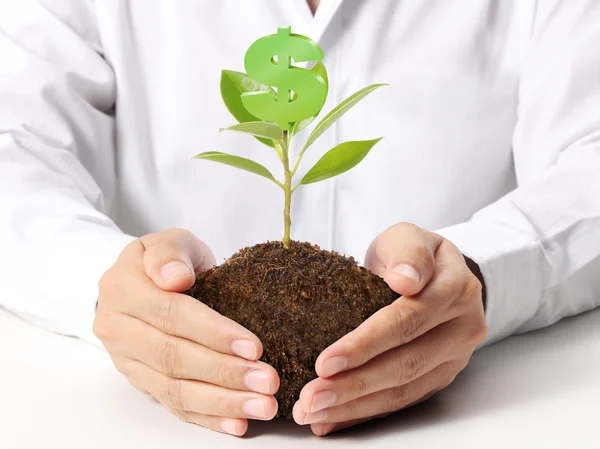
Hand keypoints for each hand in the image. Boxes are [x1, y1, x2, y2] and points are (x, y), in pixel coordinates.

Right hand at [94, 228, 278, 435]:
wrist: (144, 282)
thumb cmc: (167, 260)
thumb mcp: (170, 241)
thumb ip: (170, 253)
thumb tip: (175, 277)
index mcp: (122, 288)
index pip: (171, 314)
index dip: (213, 332)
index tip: (254, 346)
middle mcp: (117, 328)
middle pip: (173, 357)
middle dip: (224, 373)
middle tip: (267, 382)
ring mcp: (126, 360)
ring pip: (173, 389)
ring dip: (221, 402)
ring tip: (262, 406)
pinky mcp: (140, 382)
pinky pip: (173, 405)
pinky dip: (206, 417)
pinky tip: (236, 424)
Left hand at [293, 223, 486, 435]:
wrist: (436, 274)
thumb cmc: (411, 254)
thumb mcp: (407, 237)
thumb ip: (408, 253)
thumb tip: (405, 280)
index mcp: (455, 289)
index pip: (406, 321)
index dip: (365, 344)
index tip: (325, 362)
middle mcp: (462, 328)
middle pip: (405, 364)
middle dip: (354, 385)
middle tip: (311, 398)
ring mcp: (454, 357)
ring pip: (404, 390)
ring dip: (356, 406)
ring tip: (314, 414)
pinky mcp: (440, 376)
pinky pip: (403, 400)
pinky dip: (366, 412)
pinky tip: (334, 419)